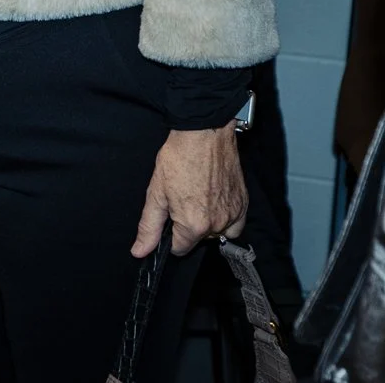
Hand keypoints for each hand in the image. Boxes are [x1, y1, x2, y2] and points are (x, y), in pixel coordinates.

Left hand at [131, 124, 245, 257]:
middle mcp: (217, 224)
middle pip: (198, 239)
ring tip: (198, 198)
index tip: (170, 217)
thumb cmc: (179, 157)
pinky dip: (226, 218)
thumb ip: (149, 226)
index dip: (170, 235)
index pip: (179, 248)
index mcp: (194, 225)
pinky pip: (235, 223)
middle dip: (188, 226)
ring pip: (217, 232)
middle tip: (183, 199)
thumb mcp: (156, 193)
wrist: (204, 133)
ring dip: (207, 222)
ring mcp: (233, 214)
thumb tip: (140, 251)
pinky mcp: (244, 203)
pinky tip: (214, 200)